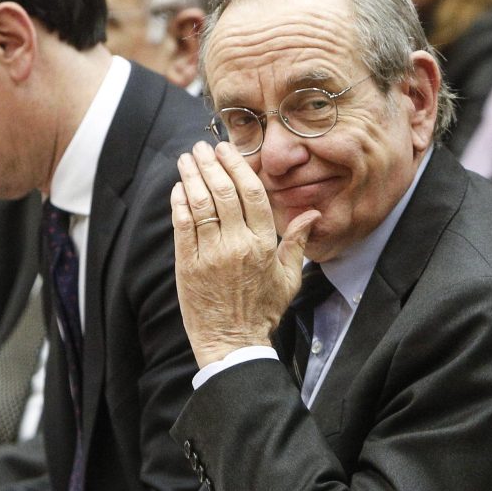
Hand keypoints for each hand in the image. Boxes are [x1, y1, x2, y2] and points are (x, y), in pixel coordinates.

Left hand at [173, 141, 318, 366]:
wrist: (233, 343)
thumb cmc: (263, 311)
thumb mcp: (289, 277)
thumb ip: (297, 242)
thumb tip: (313, 214)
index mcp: (263, 245)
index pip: (252, 194)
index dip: (237, 168)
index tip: (227, 151)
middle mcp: (237, 245)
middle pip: (223, 193)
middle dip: (211, 164)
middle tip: (202, 148)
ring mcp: (210, 255)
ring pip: (200, 205)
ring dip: (191, 177)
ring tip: (186, 160)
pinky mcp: (188, 266)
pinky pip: (182, 227)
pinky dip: (179, 204)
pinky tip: (179, 188)